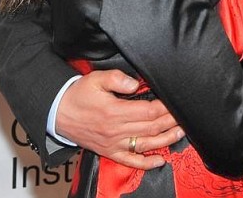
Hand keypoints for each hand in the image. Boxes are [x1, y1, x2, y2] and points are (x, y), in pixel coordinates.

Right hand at [56, 69, 181, 168]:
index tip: (175, 102)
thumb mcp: (96, 79)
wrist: (58, 112)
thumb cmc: (78, 95)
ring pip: (146, 145)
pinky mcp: (109, 151)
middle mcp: (116, 130)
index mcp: (114, 111)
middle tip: (184, 116)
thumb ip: (117, 79)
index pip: (148, 111)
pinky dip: (147, 163)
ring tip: (180, 133)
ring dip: (165, 140)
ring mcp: (114, 143)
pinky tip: (160, 160)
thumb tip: (135, 84)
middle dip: (170, 122)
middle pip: (151, 128)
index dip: (165, 108)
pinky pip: (131, 161)